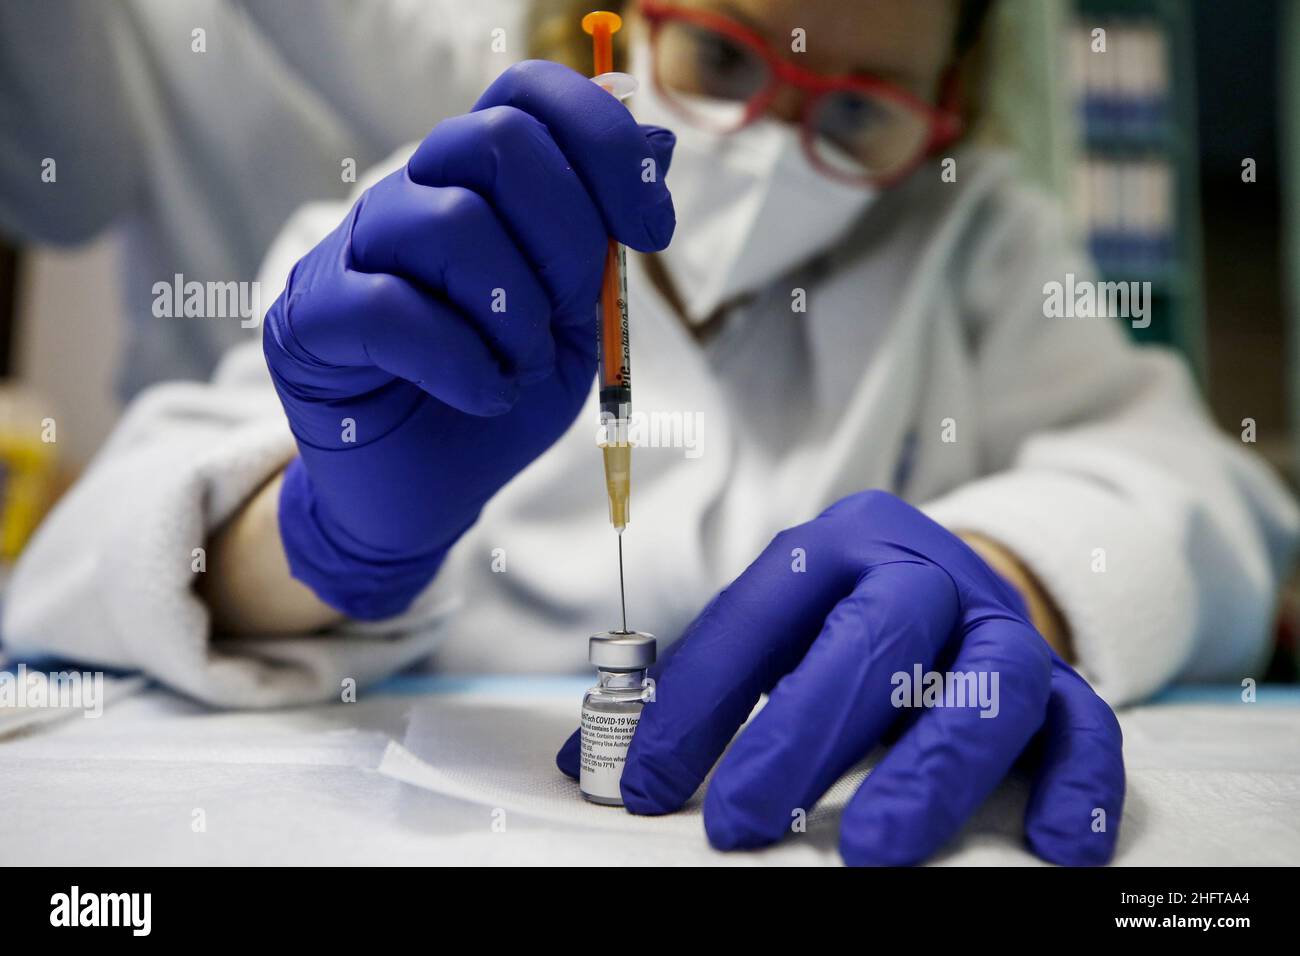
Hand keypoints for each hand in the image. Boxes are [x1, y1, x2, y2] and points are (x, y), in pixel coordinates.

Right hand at [263, 60, 675, 618]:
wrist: (420, 493)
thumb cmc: (494, 391)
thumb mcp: (576, 318)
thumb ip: (607, 234)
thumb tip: (660, 137)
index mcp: (473, 184)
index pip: (527, 94)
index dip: (603, 143)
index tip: (651, 229)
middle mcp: (409, 195)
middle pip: (496, 141)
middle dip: (568, 240)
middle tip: (569, 318)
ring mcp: (351, 250)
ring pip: (452, 223)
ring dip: (516, 315)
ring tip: (517, 369)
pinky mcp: (310, 317)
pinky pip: (395, 309)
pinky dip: (465, 364)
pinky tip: (483, 395)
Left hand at [557, 491, 1123, 865]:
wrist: (956, 578)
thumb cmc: (842, 616)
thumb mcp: (772, 627)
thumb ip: (695, 690)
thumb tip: (593, 770)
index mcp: (839, 542)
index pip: (760, 613)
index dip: (699, 701)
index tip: (649, 787)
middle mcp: (927, 572)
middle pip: (877, 635)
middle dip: (805, 733)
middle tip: (745, 822)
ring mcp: (1003, 626)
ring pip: (988, 683)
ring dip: (929, 771)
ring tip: (870, 852)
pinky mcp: (1063, 682)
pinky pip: (1089, 726)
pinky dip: (1077, 786)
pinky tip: (1049, 848)